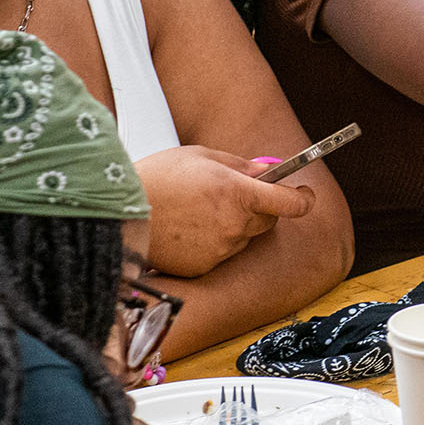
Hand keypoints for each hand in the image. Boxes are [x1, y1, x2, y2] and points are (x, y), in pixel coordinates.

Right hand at [130, 146, 316, 277]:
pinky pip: (222, 253)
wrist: (119, 211)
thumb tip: (268, 172)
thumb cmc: (157, 177)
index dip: (302, 198)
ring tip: (198, 210)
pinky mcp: (204, 267)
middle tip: (233, 194)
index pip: (289, 202)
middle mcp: (234, 225)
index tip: (305, 195)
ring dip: (234, 224)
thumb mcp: (201, 157)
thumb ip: (240, 166)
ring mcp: (220, 249)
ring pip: (244, 236)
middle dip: (260, 207)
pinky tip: (188, 228)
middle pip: (269, 220)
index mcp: (238, 192)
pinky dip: (213, 241)